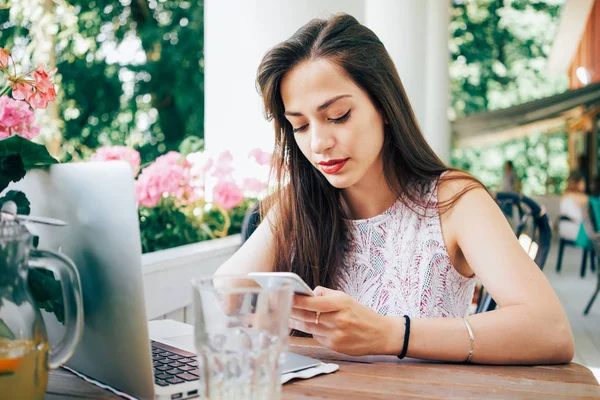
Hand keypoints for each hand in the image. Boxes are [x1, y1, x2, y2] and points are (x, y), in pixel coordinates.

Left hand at [288, 286, 402, 355]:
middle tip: (281, 305)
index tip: (287, 296)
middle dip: (293, 311)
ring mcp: (337, 335)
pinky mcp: (335, 346)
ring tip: (287, 315)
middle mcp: (339, 320)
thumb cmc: (362, 314)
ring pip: (310, 327)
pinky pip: (317, 336)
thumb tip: (309, 293)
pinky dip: (310, 330)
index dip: (299, 300)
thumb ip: (327, 295)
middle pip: (309, 316)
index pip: (315, 303)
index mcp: (342, 304)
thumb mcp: (347, 298)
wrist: (380, 334)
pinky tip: (303, 325)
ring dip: (296, 321)